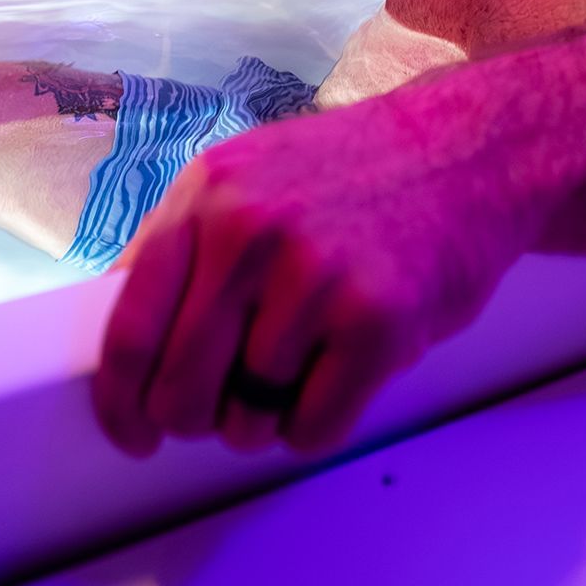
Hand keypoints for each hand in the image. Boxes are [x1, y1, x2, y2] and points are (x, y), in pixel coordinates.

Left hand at [92, 79, 527, 459]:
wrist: (468, 152)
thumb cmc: (354, 175)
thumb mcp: (247, 176)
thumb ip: (183, 242)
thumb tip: (117, 321)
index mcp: (205, 197)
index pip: (130, 327)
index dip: (121, 402)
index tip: (131, 433)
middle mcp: (250, 232)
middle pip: (180, 390)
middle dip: (198, 418)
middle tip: (230, 403)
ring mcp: (314, 275)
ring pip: (247, 419)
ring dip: (268, 416)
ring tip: (305, 360)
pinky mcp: (376, 321)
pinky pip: (311, 429)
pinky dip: (317, 423)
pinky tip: (340, 373)